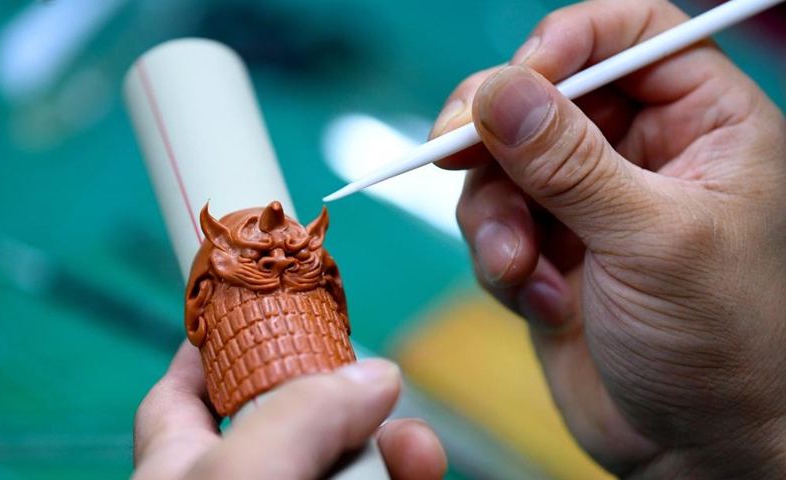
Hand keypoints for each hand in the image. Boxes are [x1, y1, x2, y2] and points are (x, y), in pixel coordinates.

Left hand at [132, 342, 446, 479]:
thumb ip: (302, 415)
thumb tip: (377, 375)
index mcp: (182, 469)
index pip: (187, 392)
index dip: (220, 344)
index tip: (269, 305)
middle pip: (295, 421)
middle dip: (347, 400)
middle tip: (387, 390)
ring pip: (352, 471)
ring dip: (392, 454)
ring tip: (418, 456)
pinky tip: (422, 475)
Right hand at [432, 0, 785, 476]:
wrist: (694, 451)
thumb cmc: (718, 346)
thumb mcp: (651, 242)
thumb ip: (570, 163)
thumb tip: (500, 90)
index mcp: (703, 124)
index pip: (630, 34)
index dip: (565, 43)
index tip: (509, 84)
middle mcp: (642, 151)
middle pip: (546, 94)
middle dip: (496, 134)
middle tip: (449, 154)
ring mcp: (588, 201)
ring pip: (504, 163)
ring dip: (494, 215)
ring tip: (516, 268)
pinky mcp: (548, 247)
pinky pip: (494, 223)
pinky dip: (499, 260)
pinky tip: (535, 300)